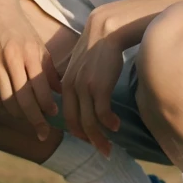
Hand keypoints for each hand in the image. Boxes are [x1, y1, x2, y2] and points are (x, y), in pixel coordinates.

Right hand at [0, 0, 61, 140]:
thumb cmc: (21, 29)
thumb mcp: (39, 45)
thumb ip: (48, 69)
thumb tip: (59, 93)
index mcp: (29, 53)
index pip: (39, 87)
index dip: (47, 106)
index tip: (54, 116)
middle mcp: (11, 58)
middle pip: (23, 98)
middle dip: (34, 119)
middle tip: (43, 133)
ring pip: (6, 99)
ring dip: (18, 115)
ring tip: (28, 121)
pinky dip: (2, 105)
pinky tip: (10, 108)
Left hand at [60, 9, 123, 155]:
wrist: (106, 30)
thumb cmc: (98, 47)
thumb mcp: (81, 65)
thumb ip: (78, 81)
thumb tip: (86, 96)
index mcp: (66, 84)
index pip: (68, 116)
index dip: (78, 132)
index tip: (90, 140)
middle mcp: (72, 88)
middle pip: (76, 124)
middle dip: (89, 141)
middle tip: (103, 151)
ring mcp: (84, 88)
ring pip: (89, 122)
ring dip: (100, 138)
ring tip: (109, 148)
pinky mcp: (99, 86)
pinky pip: (102, 113)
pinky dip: (109, 123)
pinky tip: (116, 126)